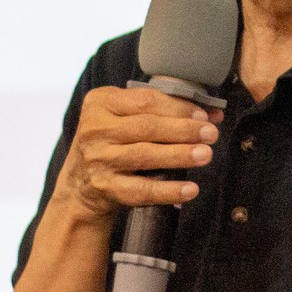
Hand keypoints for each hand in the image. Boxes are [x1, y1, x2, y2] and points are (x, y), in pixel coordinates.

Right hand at [49, 86, 221, 226]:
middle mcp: (95, 130)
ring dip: (179, 155)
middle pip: (146, 127)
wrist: (80, 184)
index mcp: (100, 103)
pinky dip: (168, 190)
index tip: (204, 116)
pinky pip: (141, 190)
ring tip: (205, 155)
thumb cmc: (112, 142)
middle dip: (183, 130)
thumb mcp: (124, 117)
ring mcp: (98, 160)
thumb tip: (211, 116)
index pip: (145, 101)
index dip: (178, 108)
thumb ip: (162, 111)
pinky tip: (190, 189)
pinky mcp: (104, 188)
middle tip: (211, 134)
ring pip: (144, 156)